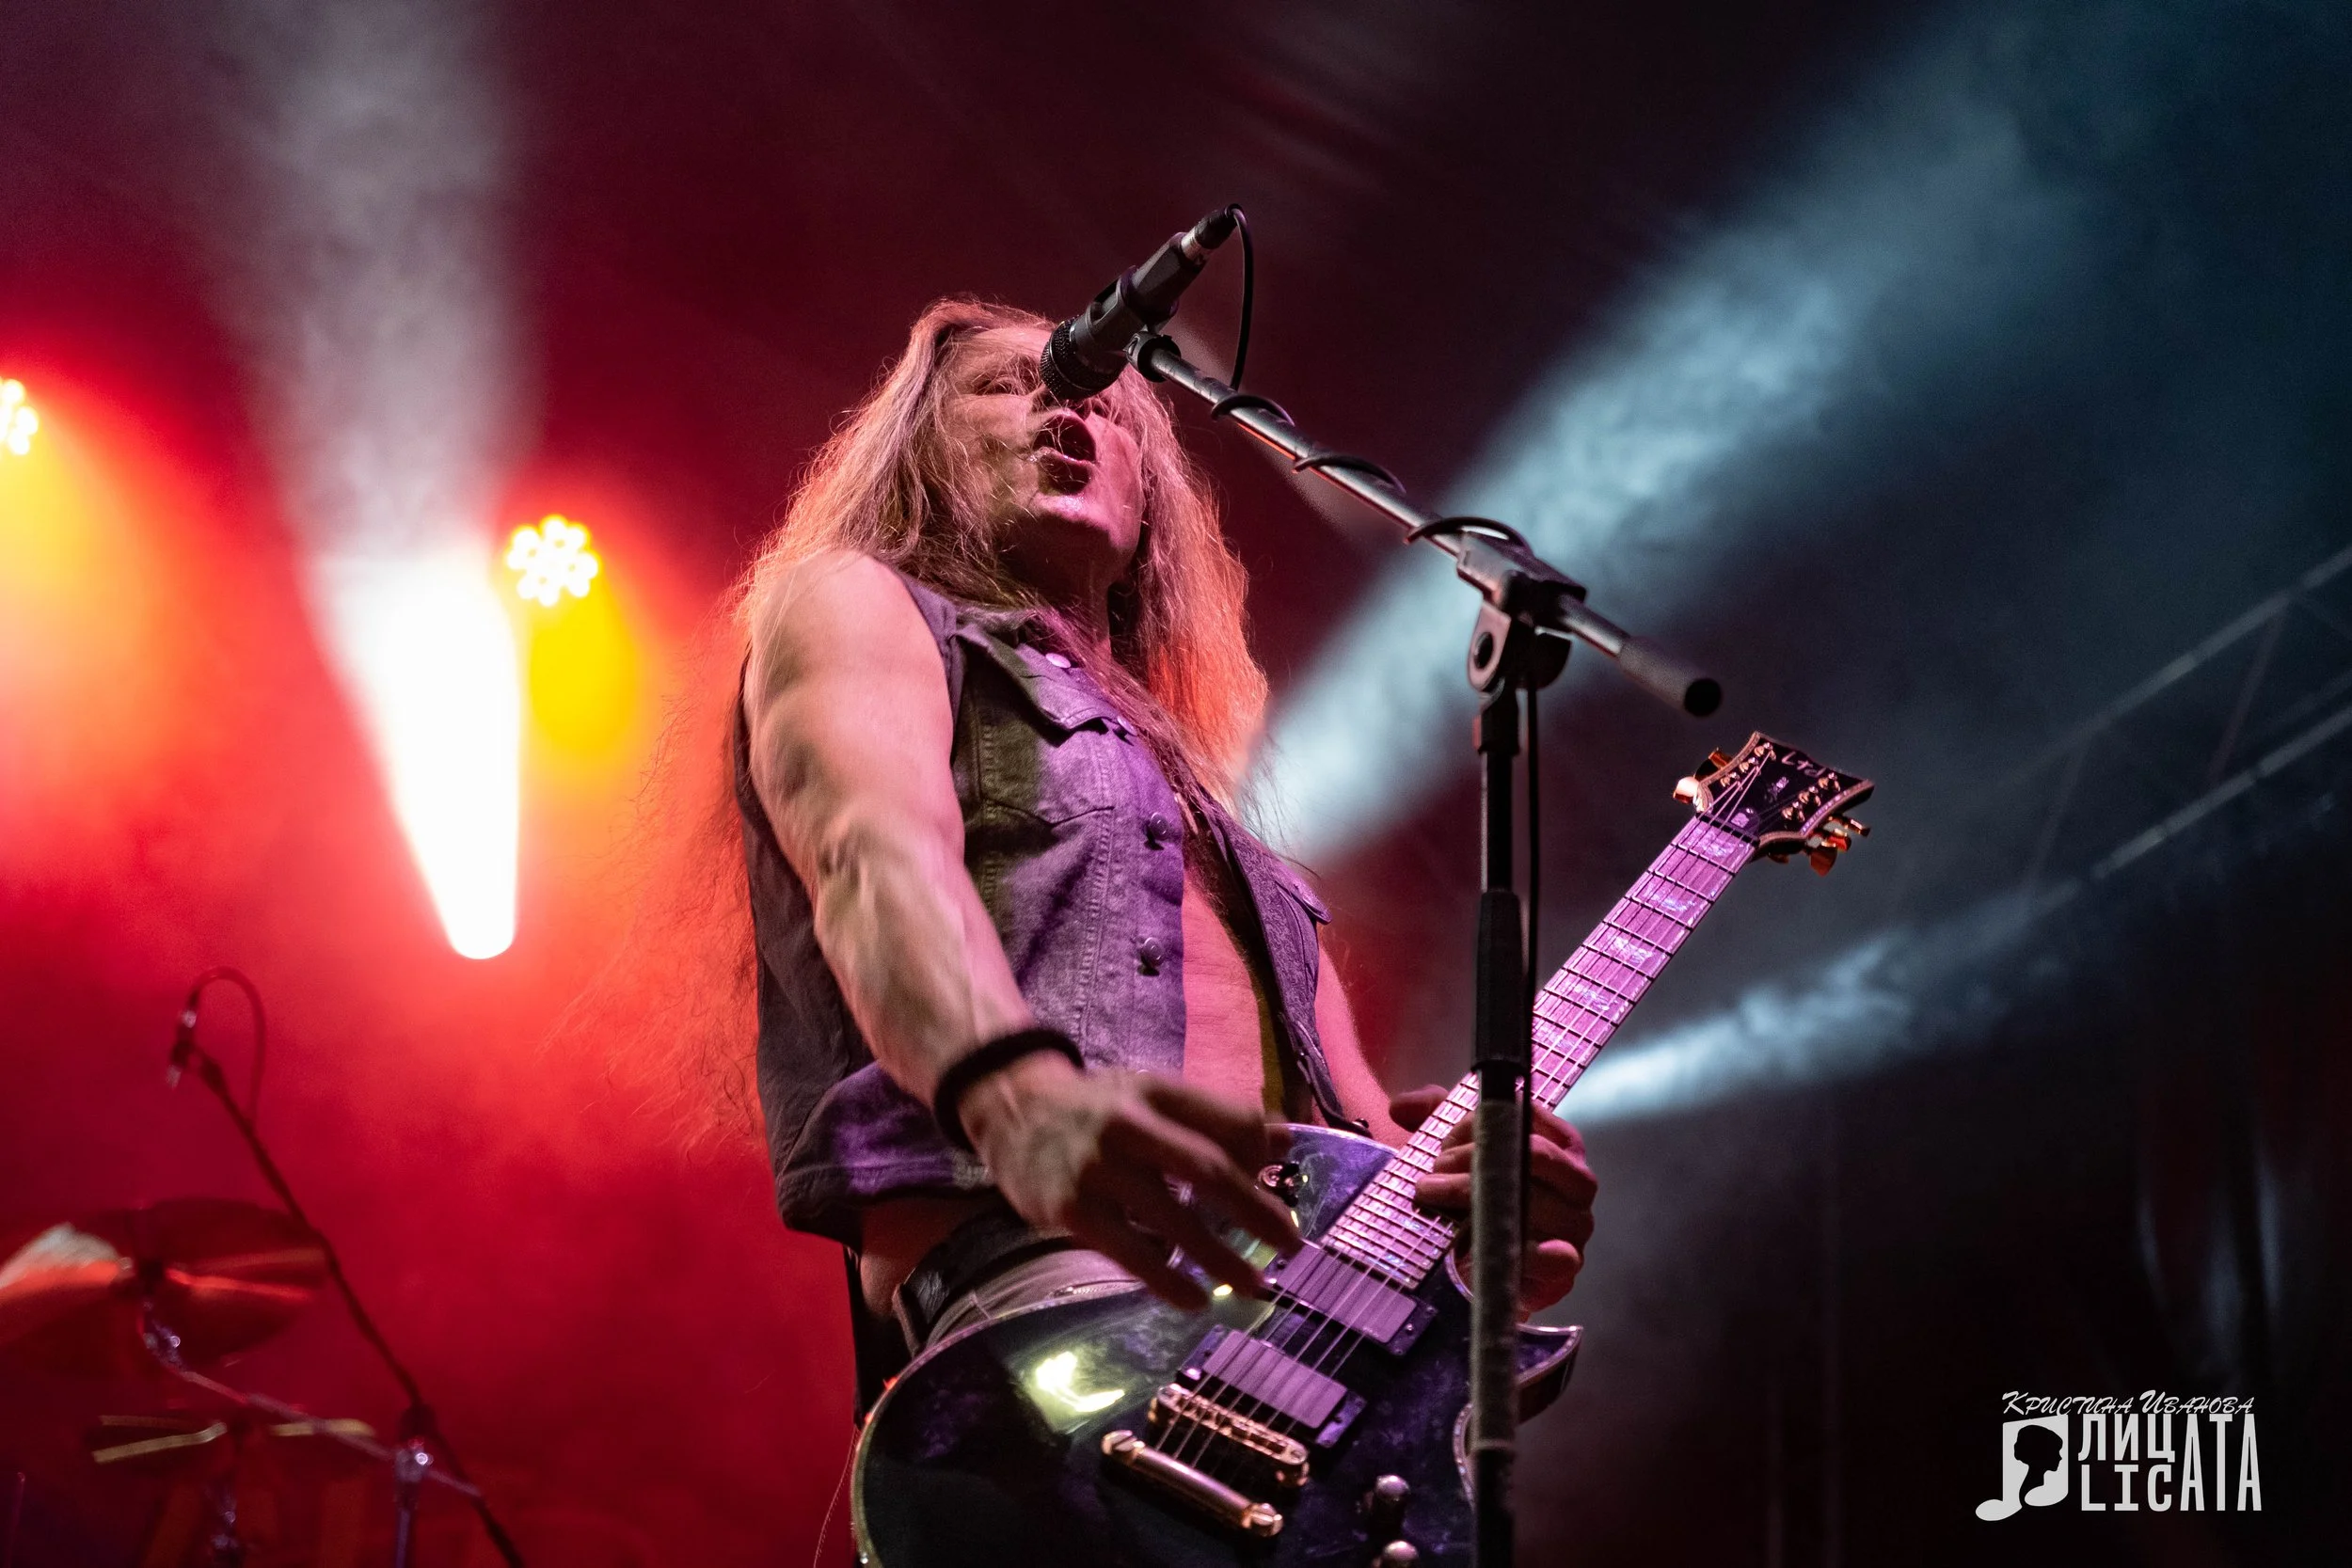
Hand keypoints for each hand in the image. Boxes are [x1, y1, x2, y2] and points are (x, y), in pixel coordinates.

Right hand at [958, 1053, 1299, 1310]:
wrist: (1011, 1110)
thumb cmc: (1097, 1109)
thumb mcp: (1154, 1096)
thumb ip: (1217, 1118)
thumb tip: (1287, 1141)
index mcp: (1156, 1093)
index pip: (1225, 1121)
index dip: (1262, 1156)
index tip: (1284, 1188)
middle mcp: (1126, 1124)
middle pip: (1205, 1169)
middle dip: (1255, 1210)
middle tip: (1292, 1244)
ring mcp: (1094, 1169)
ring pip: (1170, 1217)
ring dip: (1219, 1256)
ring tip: (1255, 1284)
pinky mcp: (1068, 1209)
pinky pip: (1128, 1251)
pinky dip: (1166, 1279)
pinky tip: (1195, 1298)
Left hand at [1389, 1084, 1596, 1313]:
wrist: (1487, 1268)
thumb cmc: (1478, 1199)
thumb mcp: (1457, 1151)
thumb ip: (1434, 1116)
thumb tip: (1400, 1107)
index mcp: (1560, 1145)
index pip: (1530, 1116)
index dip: (1483, 1123)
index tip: (1446, 1139)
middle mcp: (1577, 1181)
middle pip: (1533, 1153)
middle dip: (1476, 1157)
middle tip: (1433, 1171)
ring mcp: (1575, 1224)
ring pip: (1531, 1199)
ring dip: (1475, 1195)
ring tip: (1433, 1196)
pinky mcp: (1566, 1264)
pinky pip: (1554, 1254)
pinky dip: (1519, 1246)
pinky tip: (1482, 1242)